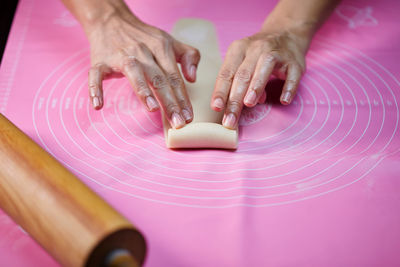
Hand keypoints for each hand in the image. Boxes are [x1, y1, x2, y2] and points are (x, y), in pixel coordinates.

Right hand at [86, 7, 199, 128]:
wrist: (111, 20)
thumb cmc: (144, 37)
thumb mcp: (170, 41)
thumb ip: (188, 56)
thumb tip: (193, 78)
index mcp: (161, 48)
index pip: (175, 77)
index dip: (183, 98)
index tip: (188, 117)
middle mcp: (143, 51)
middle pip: (159, 79)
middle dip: (170, 102)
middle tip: (178, 123)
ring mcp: (121, 56)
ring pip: (134, 73)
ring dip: (143, 91)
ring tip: (152, 108)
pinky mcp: (101, 61)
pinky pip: (96, 76)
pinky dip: (95, 89)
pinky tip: (98, 105)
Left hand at [211, 28, 308, 128]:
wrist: (286, 33)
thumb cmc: (258, 54)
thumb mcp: (242, 61)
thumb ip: (237, 83)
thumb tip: (234, 107)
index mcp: (238, 49)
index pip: (226, 73)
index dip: (220, 91)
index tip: (216, 108)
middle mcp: (256, 49)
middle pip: (242, 75)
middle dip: (235, 99)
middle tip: (230, 119)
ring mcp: (276, 53)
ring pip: (264, 69)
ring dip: (256, 87)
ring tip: (249, 104)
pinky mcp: (295, 62)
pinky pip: (292, 75)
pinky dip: (288, 88)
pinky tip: (284, 100)